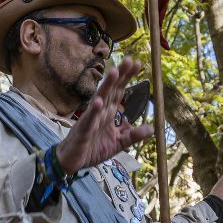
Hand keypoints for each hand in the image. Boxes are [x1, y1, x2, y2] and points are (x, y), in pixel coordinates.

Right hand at [54, 58, 152, 173]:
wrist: (71, 161)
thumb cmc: (92, 149)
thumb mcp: (118, 144)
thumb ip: (132, 135)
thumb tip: (151, 129)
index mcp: (108, 113)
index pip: (119, 91)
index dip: (127, 78)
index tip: (138, 63)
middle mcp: (100, 111)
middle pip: (111, 90)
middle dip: (120, 75)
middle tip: (130, 60)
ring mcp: (90, 119)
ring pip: (100, 99)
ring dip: (106, 86)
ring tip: (114, 72)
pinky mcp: (83, 130)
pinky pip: (89, 120)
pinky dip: (93, 112)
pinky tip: (98, 103)